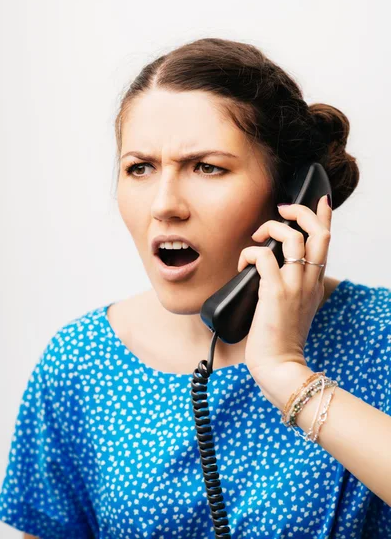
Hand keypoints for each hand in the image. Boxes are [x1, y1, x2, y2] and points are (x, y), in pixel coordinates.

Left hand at [238, 194, 331, 381]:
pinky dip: (249, 253)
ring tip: (257, 238)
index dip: (323, 216)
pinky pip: (263, 257)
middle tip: (281, 211)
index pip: (325, 241)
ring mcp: (294, 285)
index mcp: (314, 282)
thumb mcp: (294, 307)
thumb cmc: (280, 339)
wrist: (280, 366)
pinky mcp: (275, 292)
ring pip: (291, 238)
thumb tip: (269, 265)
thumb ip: (290, 285)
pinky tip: (242, 263)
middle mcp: (309, 280)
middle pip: (317, 231)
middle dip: (300, 212)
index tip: (318, 200)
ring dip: (270, 229)